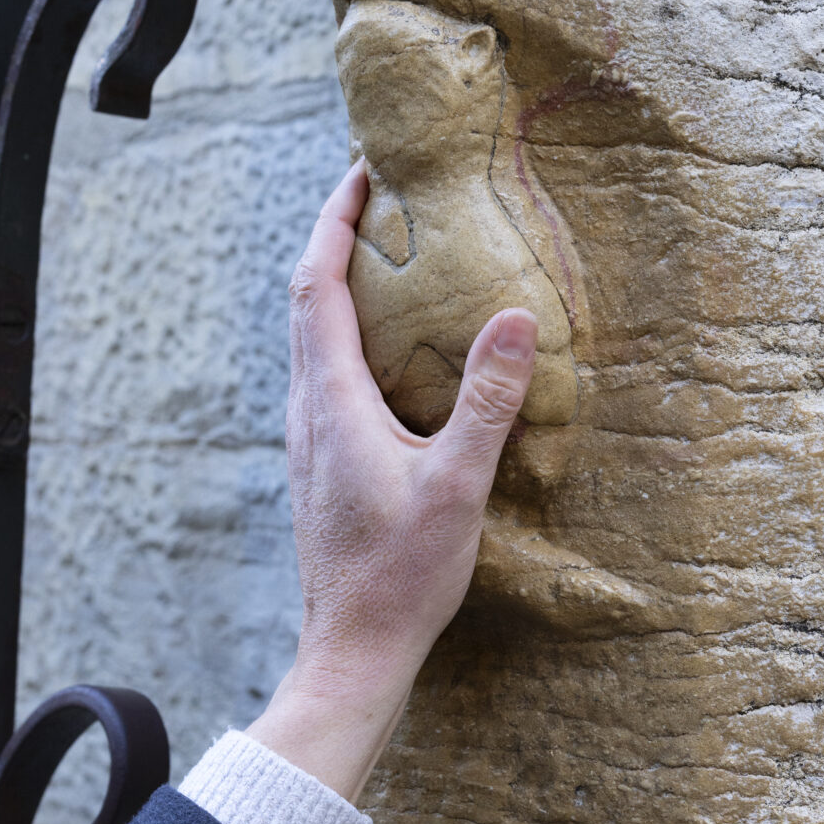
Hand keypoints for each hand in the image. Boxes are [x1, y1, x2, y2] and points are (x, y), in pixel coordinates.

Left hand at [248, 159, 537, 800]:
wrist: (353, 650)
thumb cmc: (401, 576)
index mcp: (332, 403)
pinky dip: (349, 334)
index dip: (333, 222)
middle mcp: (308, 412)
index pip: (318, 286)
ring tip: (387, 258)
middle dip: (336, 240)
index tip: (360, 172)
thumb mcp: (457, 485)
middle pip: (307, 301)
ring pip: (312, 339)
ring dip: (339, 287)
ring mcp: (310, 440)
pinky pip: (326, 374)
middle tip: (378, 198)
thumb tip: (515, 317)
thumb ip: (486, 401)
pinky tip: (392, 351)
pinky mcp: (321, 464)